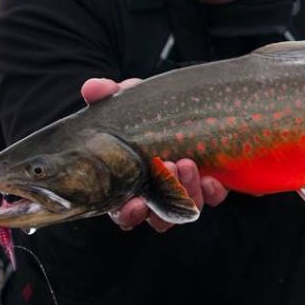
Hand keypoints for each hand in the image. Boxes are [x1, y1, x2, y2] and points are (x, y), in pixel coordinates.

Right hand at [79, 77, 229, 232]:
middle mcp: (156, 194)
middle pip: (157, 217)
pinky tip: (212, 178)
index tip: (136, 203)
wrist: (181, 103)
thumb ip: (106, 94)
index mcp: (129, 183)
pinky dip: (212, 191)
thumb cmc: (143, 110)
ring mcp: (184, 190)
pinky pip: (212, 197)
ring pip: (185, 209)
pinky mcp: (209, 183)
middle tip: (168, 166)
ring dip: (187, 190)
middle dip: (163, 198)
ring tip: (187, 162)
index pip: (123, 212)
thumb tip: (92, 88)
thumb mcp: (125, 100)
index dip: (128, 214)